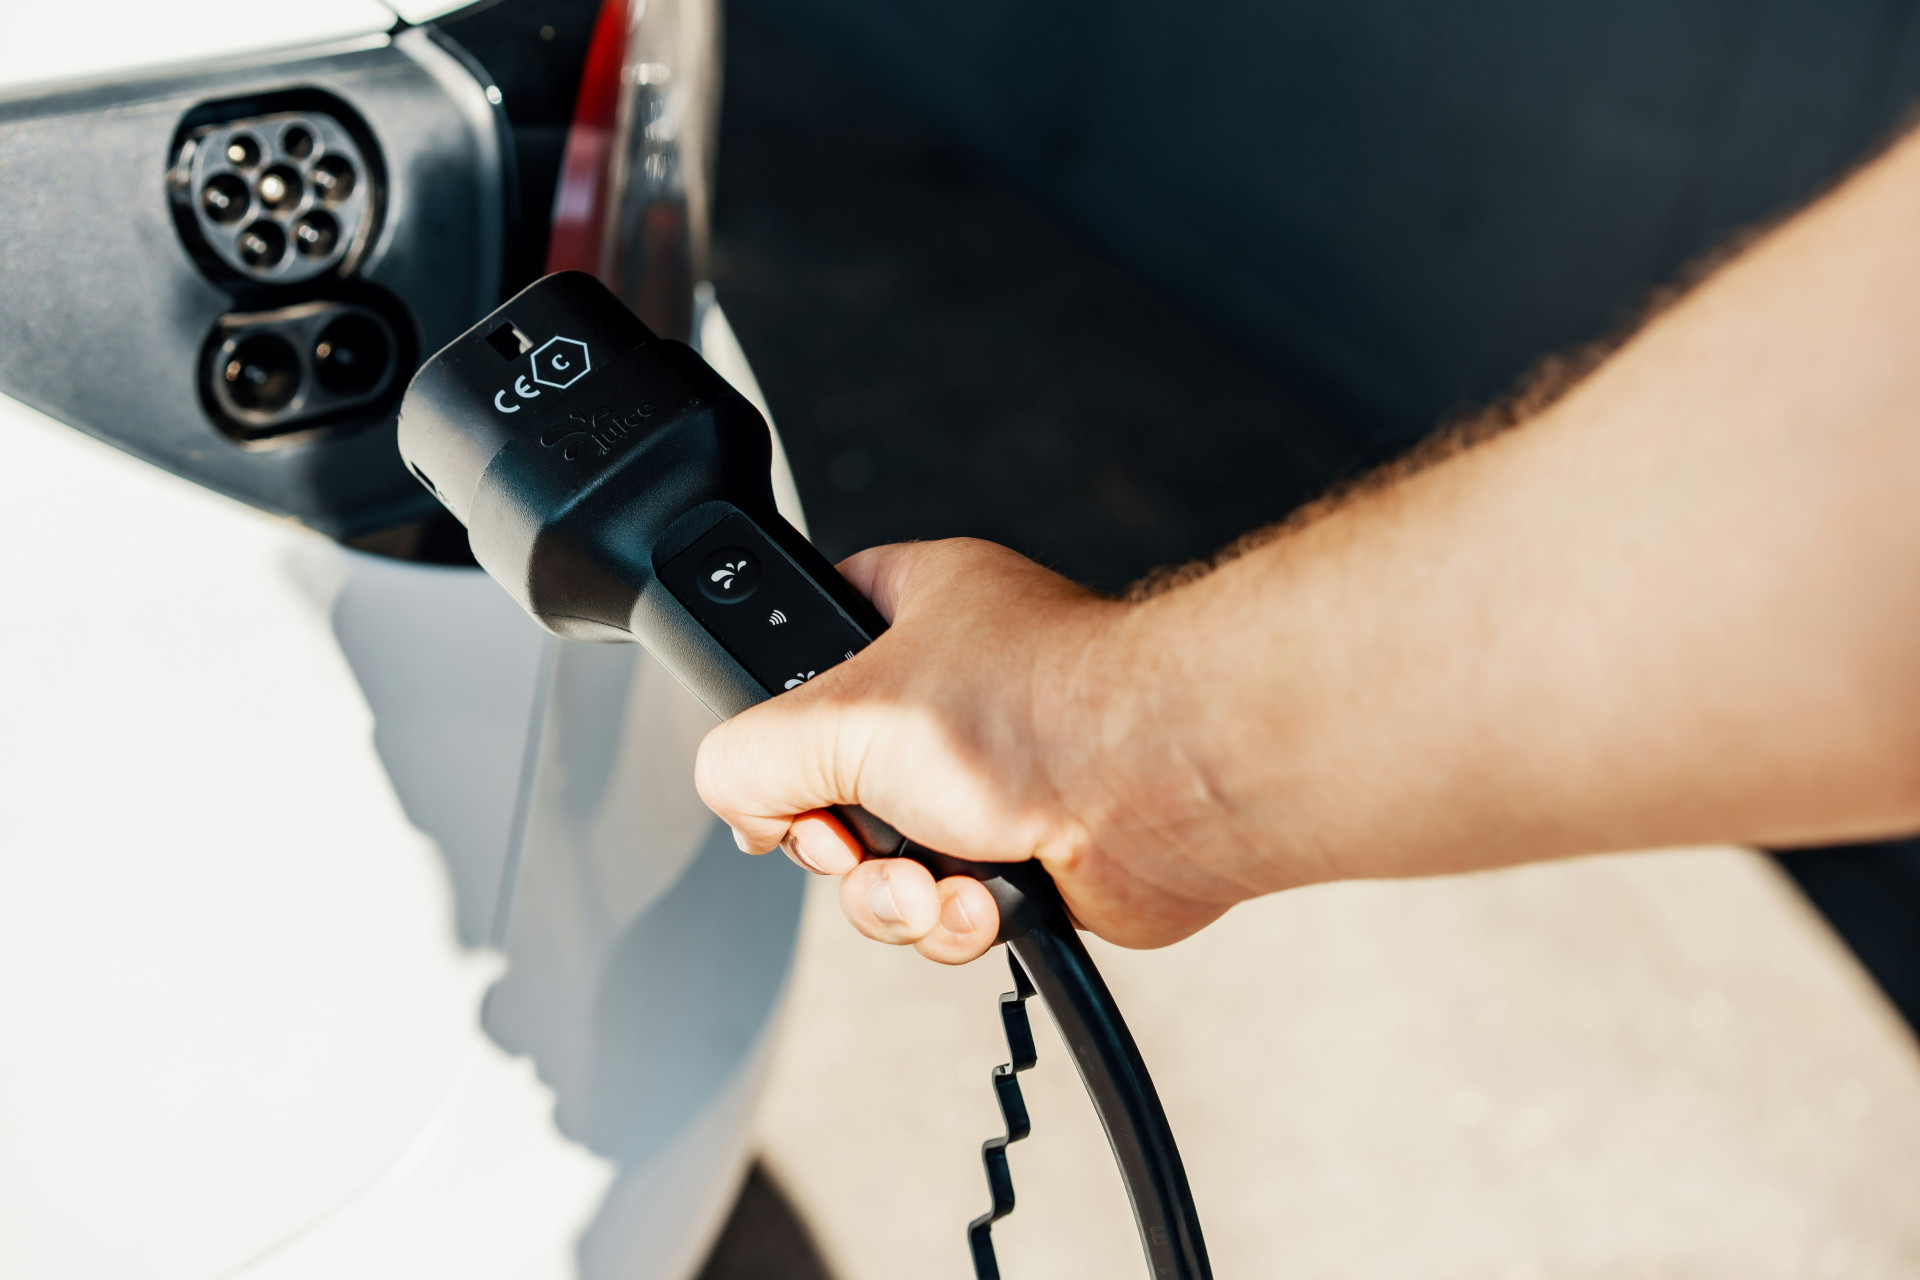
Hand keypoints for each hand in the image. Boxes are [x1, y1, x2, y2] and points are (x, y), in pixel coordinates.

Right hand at [694, 539, 1250, 963]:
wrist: (1162, 794)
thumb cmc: (1046, 713)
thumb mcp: (840, 716)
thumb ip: (748, 755)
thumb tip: (742, 802)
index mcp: (916, 610)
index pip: (805, 644)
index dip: (775, 713)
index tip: (776, 760)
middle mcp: (955, 690)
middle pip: (830, 781)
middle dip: (838, 837)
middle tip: (858, 830)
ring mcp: (991, 777)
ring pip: (882, 862)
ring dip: (893, 895)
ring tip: (936, 877)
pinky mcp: (1025, 854)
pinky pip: (944, 908)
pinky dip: (954, 919)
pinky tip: (987, 898)